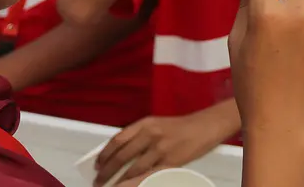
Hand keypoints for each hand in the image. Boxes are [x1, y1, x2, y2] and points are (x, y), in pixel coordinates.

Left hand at [94, 113, 228, 184]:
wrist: (207, 126)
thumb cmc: (183, 127)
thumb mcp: (158, 124)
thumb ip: (140, 135)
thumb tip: (120, 154)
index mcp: (146, 123)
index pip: (117, 139)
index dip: (104, 154)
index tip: (97, 164)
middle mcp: (151, 134)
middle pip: (121, 156)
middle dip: (107, 171)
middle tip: (98, 180)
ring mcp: (160, 148)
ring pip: (132, 169)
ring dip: (119, 181)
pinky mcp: (170, 161)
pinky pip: (148, 175)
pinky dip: (135, 183)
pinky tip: (128, 186)